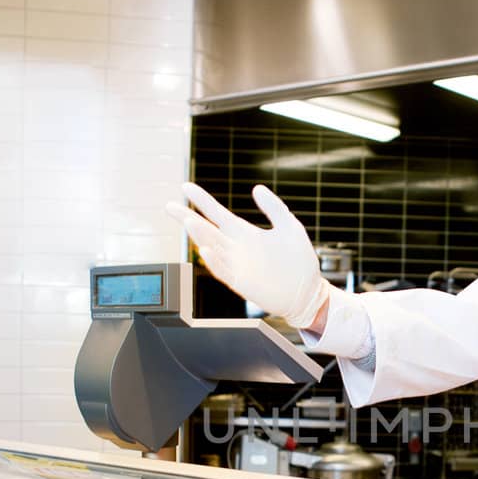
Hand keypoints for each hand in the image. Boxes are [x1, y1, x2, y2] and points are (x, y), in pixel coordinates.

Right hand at [166, 183, 327, 328]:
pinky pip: (223, 271)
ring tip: (189, 220)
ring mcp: (236, 266)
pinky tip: (205, 249)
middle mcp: (236, 248)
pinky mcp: (241, 284)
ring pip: (211, 248)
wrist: (308, 292)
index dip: (202, 200)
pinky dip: (213, 261)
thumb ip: (274, 208)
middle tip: (169, 206)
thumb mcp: (290, 227)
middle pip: (205, 230)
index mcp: (245, 233)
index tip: (186, 186)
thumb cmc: (299, 261)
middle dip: (187, 217)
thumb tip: (257, 188)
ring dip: (199, 235)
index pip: (217, 214)